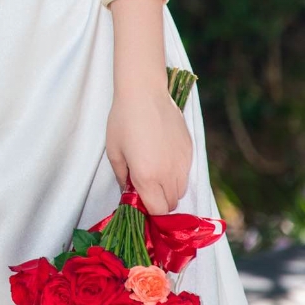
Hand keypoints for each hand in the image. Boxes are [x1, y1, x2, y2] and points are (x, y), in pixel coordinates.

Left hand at [105, 84, 191, 215]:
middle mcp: (168, 174)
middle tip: (145, 188)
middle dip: (159, 202)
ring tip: (155, 173)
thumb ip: (122, 178)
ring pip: (181, 191)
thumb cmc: (123, 120)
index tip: (139, 201)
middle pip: (171, 204)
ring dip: (169, 190)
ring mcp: (182, 163)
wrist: (144, 93)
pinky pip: (186, 173)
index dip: (149, 211)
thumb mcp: (114, 151)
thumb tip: (129, 193)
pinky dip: (177, 174)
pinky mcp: (190, 151)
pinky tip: (164, 158)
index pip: (157, 211)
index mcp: (147, 177)